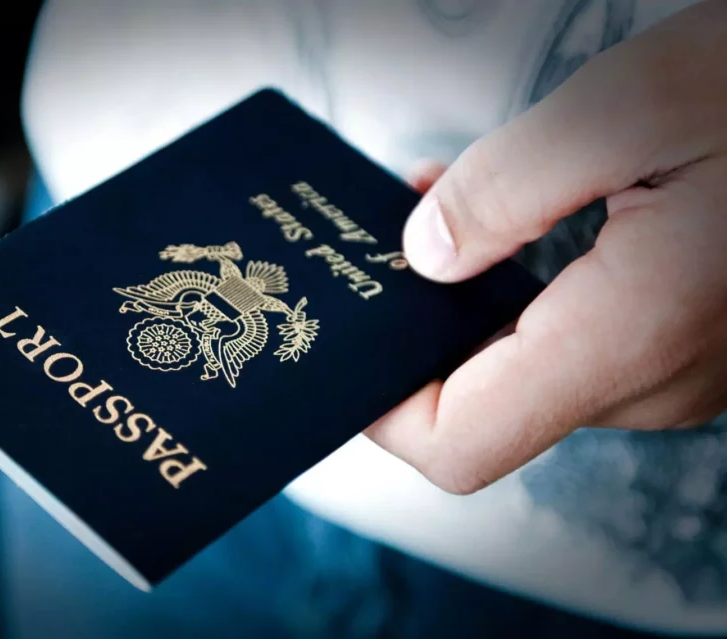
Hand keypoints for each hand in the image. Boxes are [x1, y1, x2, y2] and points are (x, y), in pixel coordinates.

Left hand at [366, 0, 726, 494]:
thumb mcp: (632, 105)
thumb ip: (507, 188)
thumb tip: (425, 255)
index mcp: (632, 334)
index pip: (463, 444)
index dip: (387, 410)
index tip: (353, 343)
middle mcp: (653, 378)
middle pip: (484, 406)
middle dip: (421, 329)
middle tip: (386, 243)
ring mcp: (673, 368)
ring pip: (526, 370)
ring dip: (468, 301)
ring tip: (440, 209)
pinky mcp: (682, 341)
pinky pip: (574, 342)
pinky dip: (521, 292)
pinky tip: (505, 223)